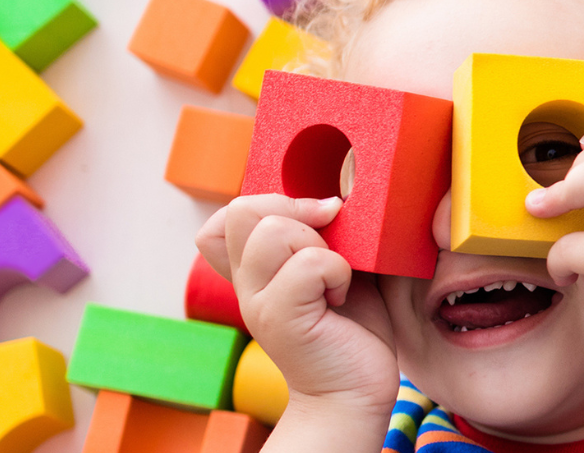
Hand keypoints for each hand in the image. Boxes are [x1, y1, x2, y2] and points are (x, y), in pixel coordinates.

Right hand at [194, 195, 399, 426]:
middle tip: (331, 248)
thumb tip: (335, 194)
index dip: (271, 202)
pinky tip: (340, 299)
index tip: (316, 221)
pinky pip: (309, 264)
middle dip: (298, 213)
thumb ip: (325, 234)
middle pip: (244, 209)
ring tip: (335, 280)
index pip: (228, 215)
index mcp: (256, 268)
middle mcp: (247, 282)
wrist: (355, 390)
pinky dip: (338, 273)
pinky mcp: (279, 319)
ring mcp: (258, 301)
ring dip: (321, 246)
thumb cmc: (352, 329)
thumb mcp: (338, 267)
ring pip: (273, 231)